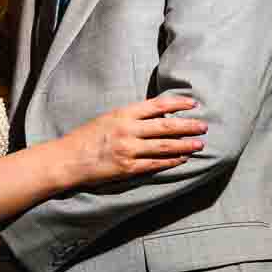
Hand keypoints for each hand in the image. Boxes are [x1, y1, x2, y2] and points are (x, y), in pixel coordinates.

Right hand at [59, 94, 206, 186]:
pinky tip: (182, 159)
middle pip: (166, 127)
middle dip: (188, 126)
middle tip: (204, 126)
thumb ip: (131, 118)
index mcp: (123, 114)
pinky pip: (155, 164)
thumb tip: (158, 118)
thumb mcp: (108, 118)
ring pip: (164, 147)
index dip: (178, 104)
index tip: (194, 104)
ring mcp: (128, 150)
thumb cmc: (86, 137)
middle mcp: (128, 130)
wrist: (68, 159)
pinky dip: (171, 161)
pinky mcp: (127, 168)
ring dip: (185, 145)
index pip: (158, 105)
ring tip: (199, 144)